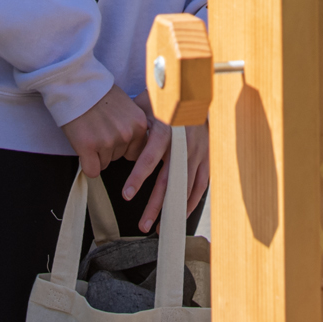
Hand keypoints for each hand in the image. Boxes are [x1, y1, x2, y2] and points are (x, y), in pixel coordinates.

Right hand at [60, 88, 149, 177]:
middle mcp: (127, 134)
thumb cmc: (99, 94)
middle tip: (98, 129)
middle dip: (108, 149)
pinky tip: (83, 149)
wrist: (76, 84)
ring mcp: (108, 141)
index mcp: (139, 123)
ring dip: (96, 154)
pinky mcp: (89, 147)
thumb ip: (133, 126)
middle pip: (119, 158)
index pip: (136, 152)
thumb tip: (134, 147)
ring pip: (104, 164)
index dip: (123, 147)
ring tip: (90, 132)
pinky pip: (92, 170)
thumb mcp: (127, 106)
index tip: (113, 135)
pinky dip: (87, 164)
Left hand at [126, 101, 209, 232]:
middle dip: (156, 204)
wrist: (196, 94)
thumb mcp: (147, 103)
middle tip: (143, 225)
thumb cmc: (166, 101)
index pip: (150, 157)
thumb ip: (133, 120)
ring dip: (172, 209)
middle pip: (170, 179)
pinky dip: (191, 202)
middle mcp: (184, 144)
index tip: (127, 195)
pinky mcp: (206, 158)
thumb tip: (115, 135)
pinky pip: (200, 185)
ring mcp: (198, 152)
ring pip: (185, 186)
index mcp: (167, 130)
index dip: (138, 177)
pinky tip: (179, 215)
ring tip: (159, 227)